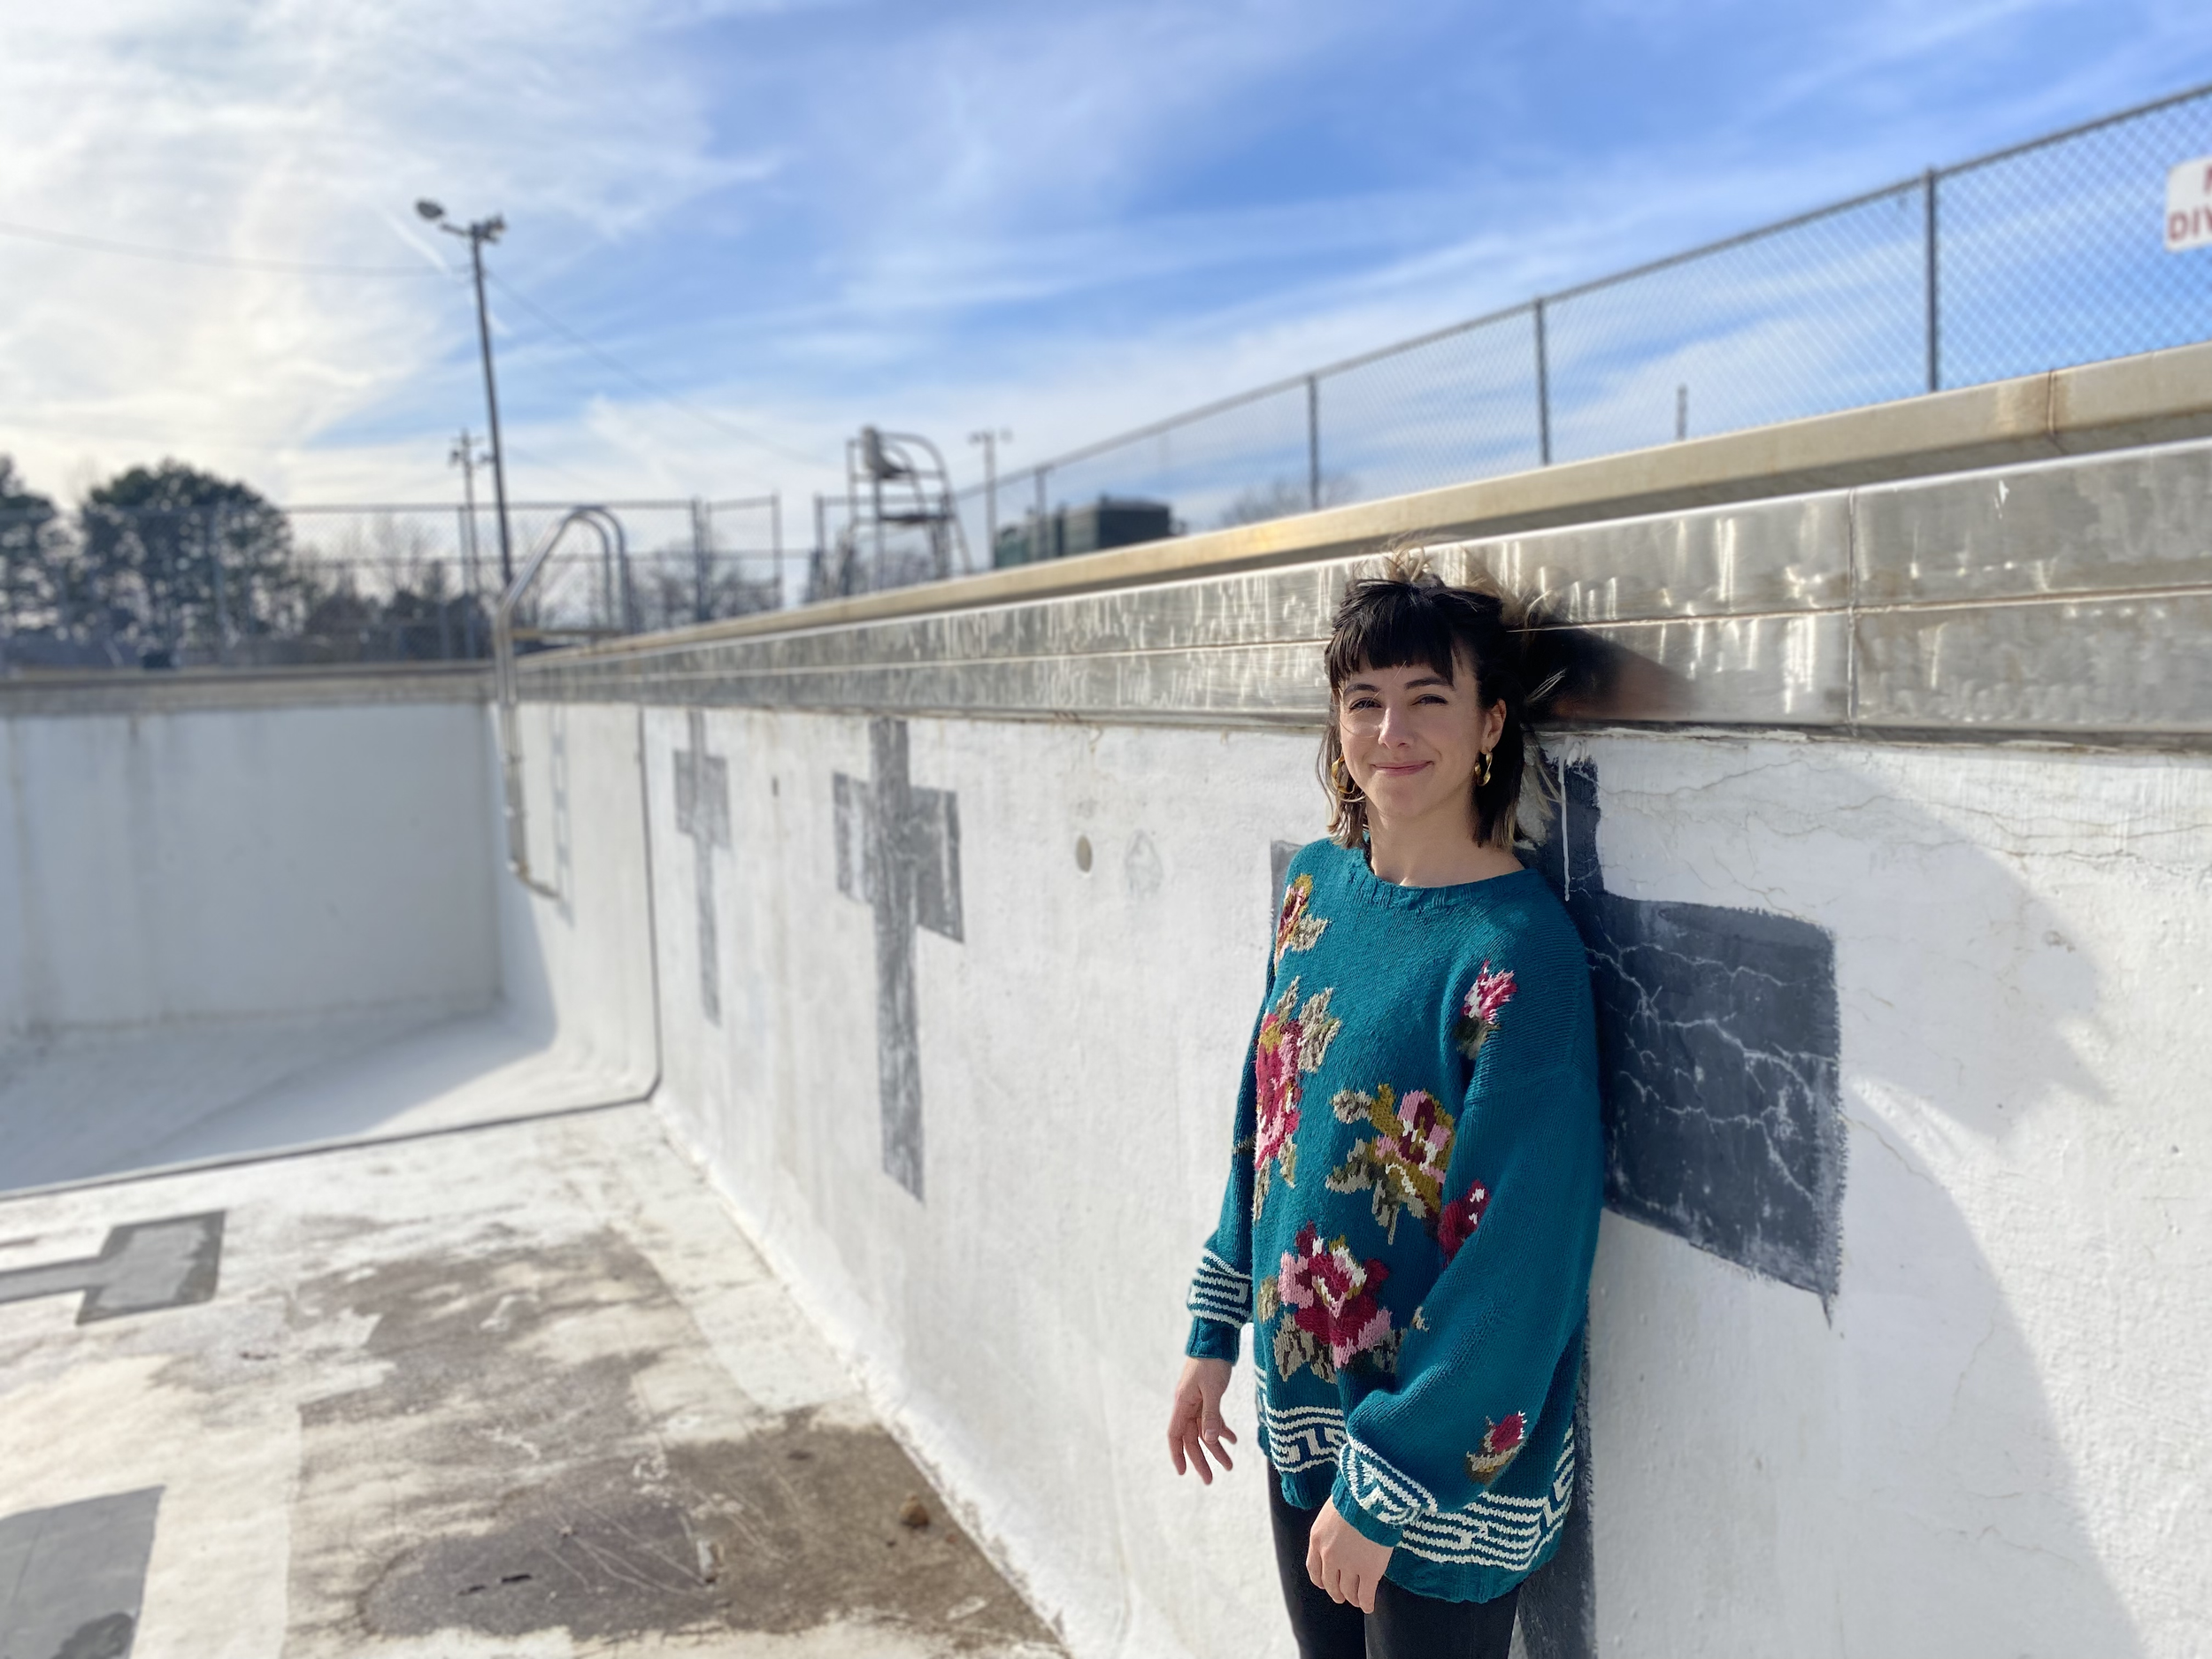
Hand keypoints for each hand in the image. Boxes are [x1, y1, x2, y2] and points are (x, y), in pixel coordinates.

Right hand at [1166, 1357, 1237, 1482]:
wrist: (1217, 1338)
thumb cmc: (1212, 1362)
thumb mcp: (1212, 1390)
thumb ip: (1211, 1415)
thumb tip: (1209, 1441)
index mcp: (1182, 1403)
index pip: (1175, 1435)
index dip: (1177, 1454)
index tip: (1183, 1473)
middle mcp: (1187, 1405)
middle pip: (1191, 1438)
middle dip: (1201, 1459)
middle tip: (1211, 1479)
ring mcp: (1197, 1401)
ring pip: (1204, 1431)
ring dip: (1215, 1448)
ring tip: (1230, 1466)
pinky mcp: (1208, 1396)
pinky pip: (1212, 1419)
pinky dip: (1222, 1430)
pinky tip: (1233, 1440)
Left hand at [1306, 1498, 1392, 1612]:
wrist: (1372, 1497)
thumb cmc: (1355, 1496)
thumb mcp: (1333, 1509)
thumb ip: (1332, 1527)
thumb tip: (1339, 1531)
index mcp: (1317, 1539)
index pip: (1314, 1568)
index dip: (1321, 1580)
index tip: (1326, 1584)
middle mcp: (1329, 1556)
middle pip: (1330, 1583)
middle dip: (1336, 1592)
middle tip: (1342, 1595)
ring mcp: (1349, 1565)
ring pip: (1348, 1591)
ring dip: (1352, 1598)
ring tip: (1357, 1601)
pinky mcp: (1369, 1571)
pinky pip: (1365, 1595)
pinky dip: (1366, 1603)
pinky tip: (1369, 1606)